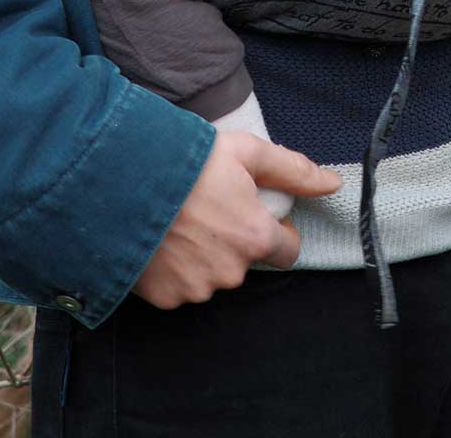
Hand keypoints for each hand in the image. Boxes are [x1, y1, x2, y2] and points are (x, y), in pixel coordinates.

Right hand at [132, 132, 340, 308]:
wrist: (118, 181)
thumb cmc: (185, 161)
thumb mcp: (244, 151)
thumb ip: (293, 170)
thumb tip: (332, 182)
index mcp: (254, 237)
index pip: (286, 250)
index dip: (276, 231)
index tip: (254, 212)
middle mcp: (230, 271)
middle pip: (246, 260)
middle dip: (234, 238)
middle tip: (209, 206)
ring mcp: (196, 288)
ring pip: (212, 274)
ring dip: (203, 253)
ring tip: (181, 218)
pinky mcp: (165, 298)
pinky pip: (180, 285)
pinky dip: (174, 266)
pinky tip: (162, 237)